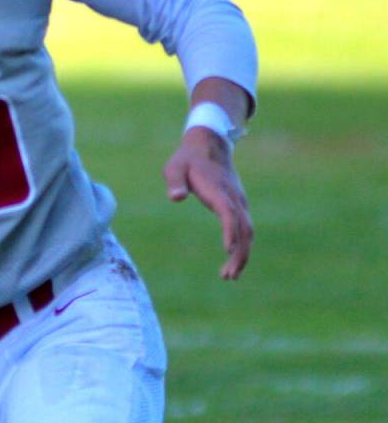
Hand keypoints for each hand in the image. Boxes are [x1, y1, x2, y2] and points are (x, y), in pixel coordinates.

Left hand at [163, 126, 253, 279]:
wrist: (208, 146)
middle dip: (239, 254)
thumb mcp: (175, 167)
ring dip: (242, 254)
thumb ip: (175, 181)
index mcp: (219, 190)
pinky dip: (241, 245)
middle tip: (227, 276)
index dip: (229, 230)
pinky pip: (244, 229)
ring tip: (228, 276)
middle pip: (243, 229)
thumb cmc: (187, 159)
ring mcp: (239, 202)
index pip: (228, 213)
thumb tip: (176, 197)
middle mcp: (234, 198)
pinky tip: (231, 259)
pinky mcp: (238, 206)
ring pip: (247, 232)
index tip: (227, 250)